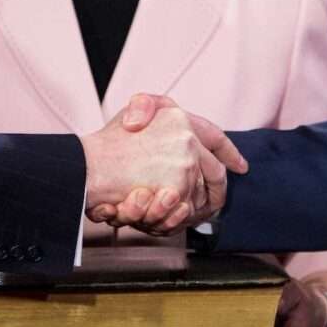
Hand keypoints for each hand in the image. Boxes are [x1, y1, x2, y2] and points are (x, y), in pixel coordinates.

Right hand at [79, 97, 246, 235]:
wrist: (88, 168)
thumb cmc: (105, 145)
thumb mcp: (132, 112)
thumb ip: (152, 110)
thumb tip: (180, 128)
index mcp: (177, 116)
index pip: (214, 136)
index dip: (228, 152)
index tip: (239, 165)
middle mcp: (186, 138)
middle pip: (215, 171)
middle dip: (216, 189)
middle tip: (213, 201)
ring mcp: (184, 162)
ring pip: (202, 194)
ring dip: (194, 207)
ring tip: (178, 213)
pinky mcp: (178, 186)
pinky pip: (189, 209)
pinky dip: (181, 217)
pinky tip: (169, 217)